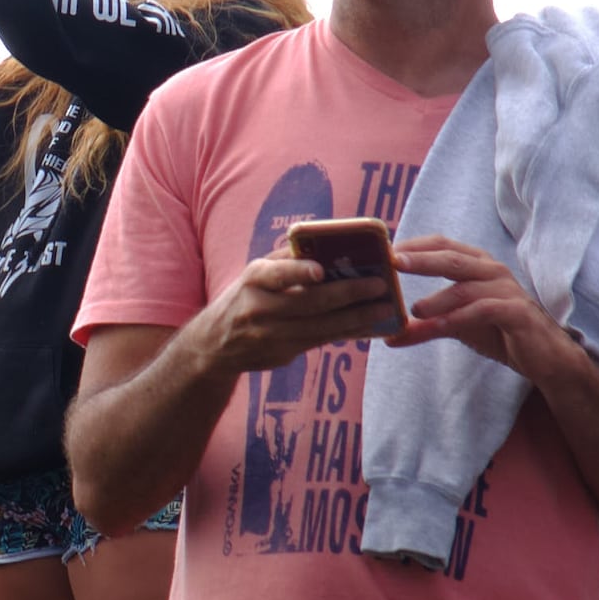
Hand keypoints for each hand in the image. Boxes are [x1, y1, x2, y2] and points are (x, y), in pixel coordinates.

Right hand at [191, 242, 403, 378]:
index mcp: (254, 280)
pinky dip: (347, 332)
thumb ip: (287, 260)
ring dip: (357, 317)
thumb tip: (329, 244)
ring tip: (384, 307)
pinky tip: (369, 325)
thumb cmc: (245, 297)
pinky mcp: (283, 355)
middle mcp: (260, 309)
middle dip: (349, 293)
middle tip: (379, 285)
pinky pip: (322, 342)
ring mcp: (271, 336)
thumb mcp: (255, 273)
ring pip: (322, 327)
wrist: (215, 345)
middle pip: (310, 303)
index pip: (275, 274)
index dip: (297, 272)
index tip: (319, 270)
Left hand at [387, 233, 572, 380]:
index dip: (415, 246)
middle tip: (393, 263)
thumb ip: (425, 327)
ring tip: (414, 309)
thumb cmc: (499, 331)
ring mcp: (506, 290)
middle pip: (452, 258)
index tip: (386, 251)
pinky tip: (441, 326)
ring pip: (467, 287)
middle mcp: (492, 271)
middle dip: (421, 259)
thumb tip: (389, 336)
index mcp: (477, 265)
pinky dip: (461, 317)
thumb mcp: (456, 327)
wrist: (544, 356)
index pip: (443, 245)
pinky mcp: (517, 313)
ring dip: (438, 298)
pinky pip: (485, 310)